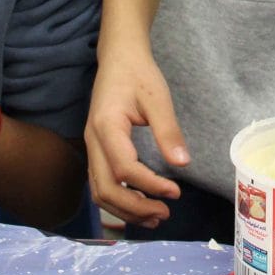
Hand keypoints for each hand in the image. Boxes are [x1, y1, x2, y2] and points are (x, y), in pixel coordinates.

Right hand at [84, 40, 189, 225]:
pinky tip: (141, 203)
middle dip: (135, 208)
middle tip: (166, 213)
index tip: (175, 191)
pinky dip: (119, 200)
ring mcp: (91, 147)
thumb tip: (182, 164)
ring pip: (100, 191)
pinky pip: (101, 183)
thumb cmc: (138, 74)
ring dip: (125, 209)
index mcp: (107, 126)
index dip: (149, 185)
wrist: (119, 58)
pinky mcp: (96, 150)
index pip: (124, 169)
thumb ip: (168, 130)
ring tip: (155, 216)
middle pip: (106, 189)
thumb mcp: (158, 98)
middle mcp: (93, 141)